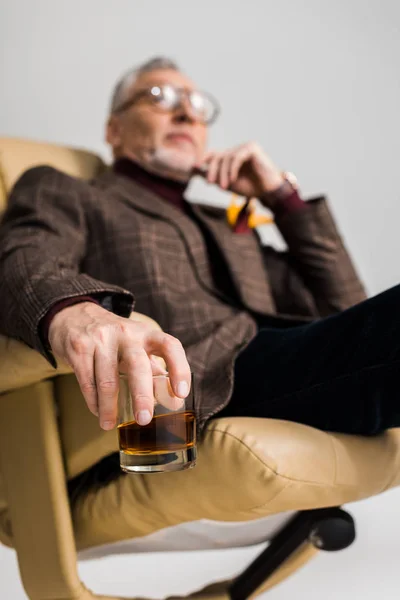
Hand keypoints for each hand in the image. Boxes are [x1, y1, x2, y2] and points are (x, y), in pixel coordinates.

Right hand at [48, 302, 190, 429]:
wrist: (75, 316)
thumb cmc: (114, 340)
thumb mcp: (137, 347)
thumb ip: (154, 372)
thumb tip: (174, 403)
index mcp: (146, 333)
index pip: (170, 346)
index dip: (179, 368)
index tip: (181, 393)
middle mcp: (126, 332)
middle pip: (137, 364)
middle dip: (142, 395)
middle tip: (144, 419)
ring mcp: (101, 338)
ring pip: (108, 379)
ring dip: (109, 407)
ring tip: (110, 425)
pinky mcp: (79, 347)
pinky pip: (87, 381)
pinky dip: (93, 401)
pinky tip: (97, 411)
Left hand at [198, 142, 284, 208]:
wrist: (268, 192)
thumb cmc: (250, 188)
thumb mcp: (226, 183)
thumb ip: (212, 176)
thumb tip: (193, 169)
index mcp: (234, 156)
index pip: (216, 153)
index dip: (205, 158)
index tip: (196, 166)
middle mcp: (239, 149)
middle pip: (219, 155)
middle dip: (212, 170)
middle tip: (210, 183)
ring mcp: (246, 147)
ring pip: (227, 157)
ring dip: (223, 173)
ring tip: (224, 187)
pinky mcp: (252, 148)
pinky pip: (236, 157)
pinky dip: (232, 169)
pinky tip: (232, 180)